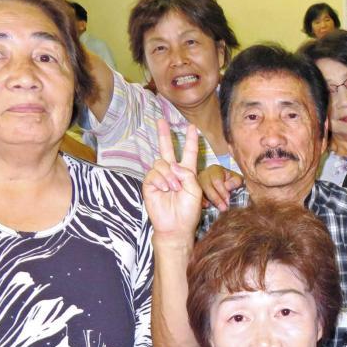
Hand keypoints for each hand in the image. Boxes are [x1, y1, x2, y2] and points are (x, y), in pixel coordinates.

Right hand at [142, 119, 202, 242]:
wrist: (176, 226)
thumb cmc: (188, 211)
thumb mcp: (196, 191)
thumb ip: (187, 175)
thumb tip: (172, 164)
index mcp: (187, 172)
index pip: (188, 153)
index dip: (190, 140)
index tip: (192, 127)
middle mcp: (172, 172)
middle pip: (167, 149)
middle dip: (164, 134)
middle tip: (161, 120)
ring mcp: (160, 177)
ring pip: (161, 163)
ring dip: (170, 175)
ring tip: (174, 188)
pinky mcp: (150, 184)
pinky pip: (154, 173)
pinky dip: (161, 180)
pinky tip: (166, 189)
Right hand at [198, 164, 242, 211]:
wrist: (224, 186)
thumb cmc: (231, 182)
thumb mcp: (237, 179)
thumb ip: (235, 182)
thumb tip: (227, 187)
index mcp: (215, 170)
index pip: (216, 180)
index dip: (222, 191)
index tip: (227, 200)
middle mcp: (204, 175)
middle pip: (206, 186)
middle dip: (216, 199)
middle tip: (223, 208)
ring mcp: (197, 182)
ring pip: (199, 192)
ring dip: (209, 202)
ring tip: (218, 209)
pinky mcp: (194, 191)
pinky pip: (196, 197)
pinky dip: (201, 203)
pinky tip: (208, 207)